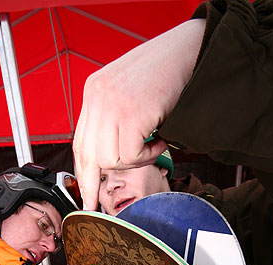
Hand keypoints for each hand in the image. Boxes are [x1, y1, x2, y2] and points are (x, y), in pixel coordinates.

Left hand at [73, 19, 205, 209]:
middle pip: (88, 155)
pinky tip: (160, 139)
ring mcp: (112, 103)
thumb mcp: (130, 93)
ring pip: (110, 158)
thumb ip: (115, 118)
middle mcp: (98, 95)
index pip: (80, 141)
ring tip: (152, 145)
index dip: (82, 173)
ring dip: (134, 160)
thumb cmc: (169, 73)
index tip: (85, 196)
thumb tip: (108, 156)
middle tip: (98, 205)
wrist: (192, 50)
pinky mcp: (131, 112)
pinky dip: (148, 155)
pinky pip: (131, 154)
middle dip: (92, 184)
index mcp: (95, 90)